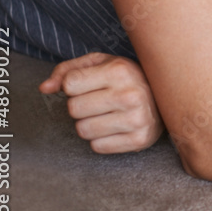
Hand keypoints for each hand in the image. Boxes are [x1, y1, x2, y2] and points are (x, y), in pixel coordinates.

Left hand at [39, 53, 163, 153]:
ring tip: (107, 114)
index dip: (74, 85)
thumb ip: (68, 71)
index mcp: (120, 70)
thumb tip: (44, 88)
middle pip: (73, 109)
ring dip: (89, 124)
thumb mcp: (100, 64)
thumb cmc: (126, 78)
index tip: (91, 84)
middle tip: (99, 101)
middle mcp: (130, 94)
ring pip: (83, 130)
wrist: (167, 97)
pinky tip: (116, 127)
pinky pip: (97, 147)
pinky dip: (102, 139)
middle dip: (81, 106)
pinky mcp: (139, 140)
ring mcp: (137, 119)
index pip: (69, 84)